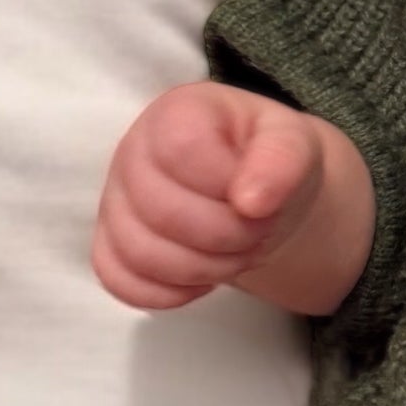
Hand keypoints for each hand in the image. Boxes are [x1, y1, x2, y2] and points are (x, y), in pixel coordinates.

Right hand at [93, 82, 327, 310]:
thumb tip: (251, 201)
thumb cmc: (268, 161)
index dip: (229, 185)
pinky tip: (203, 278)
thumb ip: (282, 158)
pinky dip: (170, 292)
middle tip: (258, 233)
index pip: (183, 151)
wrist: (256, 193)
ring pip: (140, 253)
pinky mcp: (110, 245)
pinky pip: (119, 281)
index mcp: (176, 113)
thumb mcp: (295, 144)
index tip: (260, 197)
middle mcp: (133, 152)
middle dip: (227, 236)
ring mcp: (116, 201)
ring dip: (204, 268)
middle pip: (161, 211)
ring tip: (236, 254)